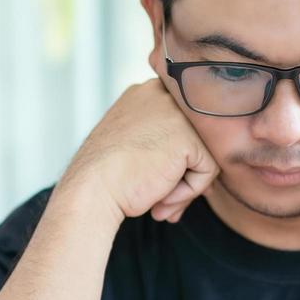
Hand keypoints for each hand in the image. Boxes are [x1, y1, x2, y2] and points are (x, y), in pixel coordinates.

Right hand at [57, 78, 218, 224]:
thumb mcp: (132, 144)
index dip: (175, 158)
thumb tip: (197, 162)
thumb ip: (160, 140)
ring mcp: (177, 113)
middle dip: (184, 173)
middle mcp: (162, 94)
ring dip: (186, 186)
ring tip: (162, 205)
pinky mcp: (189, 137)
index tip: (157, 183)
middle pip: (194, 137)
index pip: (180, 124)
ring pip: (204, 154)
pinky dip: (189, 192)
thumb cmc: (106, 176)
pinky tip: (162, 199)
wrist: (92, 190)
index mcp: (145, 94)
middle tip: (165, 201)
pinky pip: (208, 170)